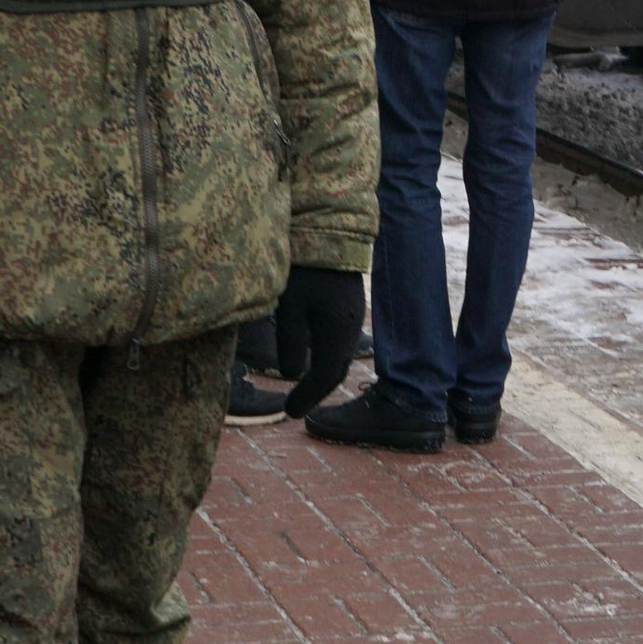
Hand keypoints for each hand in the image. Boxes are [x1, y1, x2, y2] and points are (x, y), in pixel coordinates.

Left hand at [275, 265, 364, 417]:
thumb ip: (291, 341)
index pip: (326, 375)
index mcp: (338, 331)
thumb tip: (291, 373)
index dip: (307, 396)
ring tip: (302, 387)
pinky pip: (339, 342)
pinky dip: (326, 357)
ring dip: (322, 375)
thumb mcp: (290, 305)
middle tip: (295, 407)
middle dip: (316, 391)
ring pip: (339, 356)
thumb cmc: (305, 267)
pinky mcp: (347, 305)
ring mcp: (352, 316)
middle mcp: (351, 327)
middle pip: (337, 370)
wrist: (331, 231)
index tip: (290, 412)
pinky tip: (311, 357)